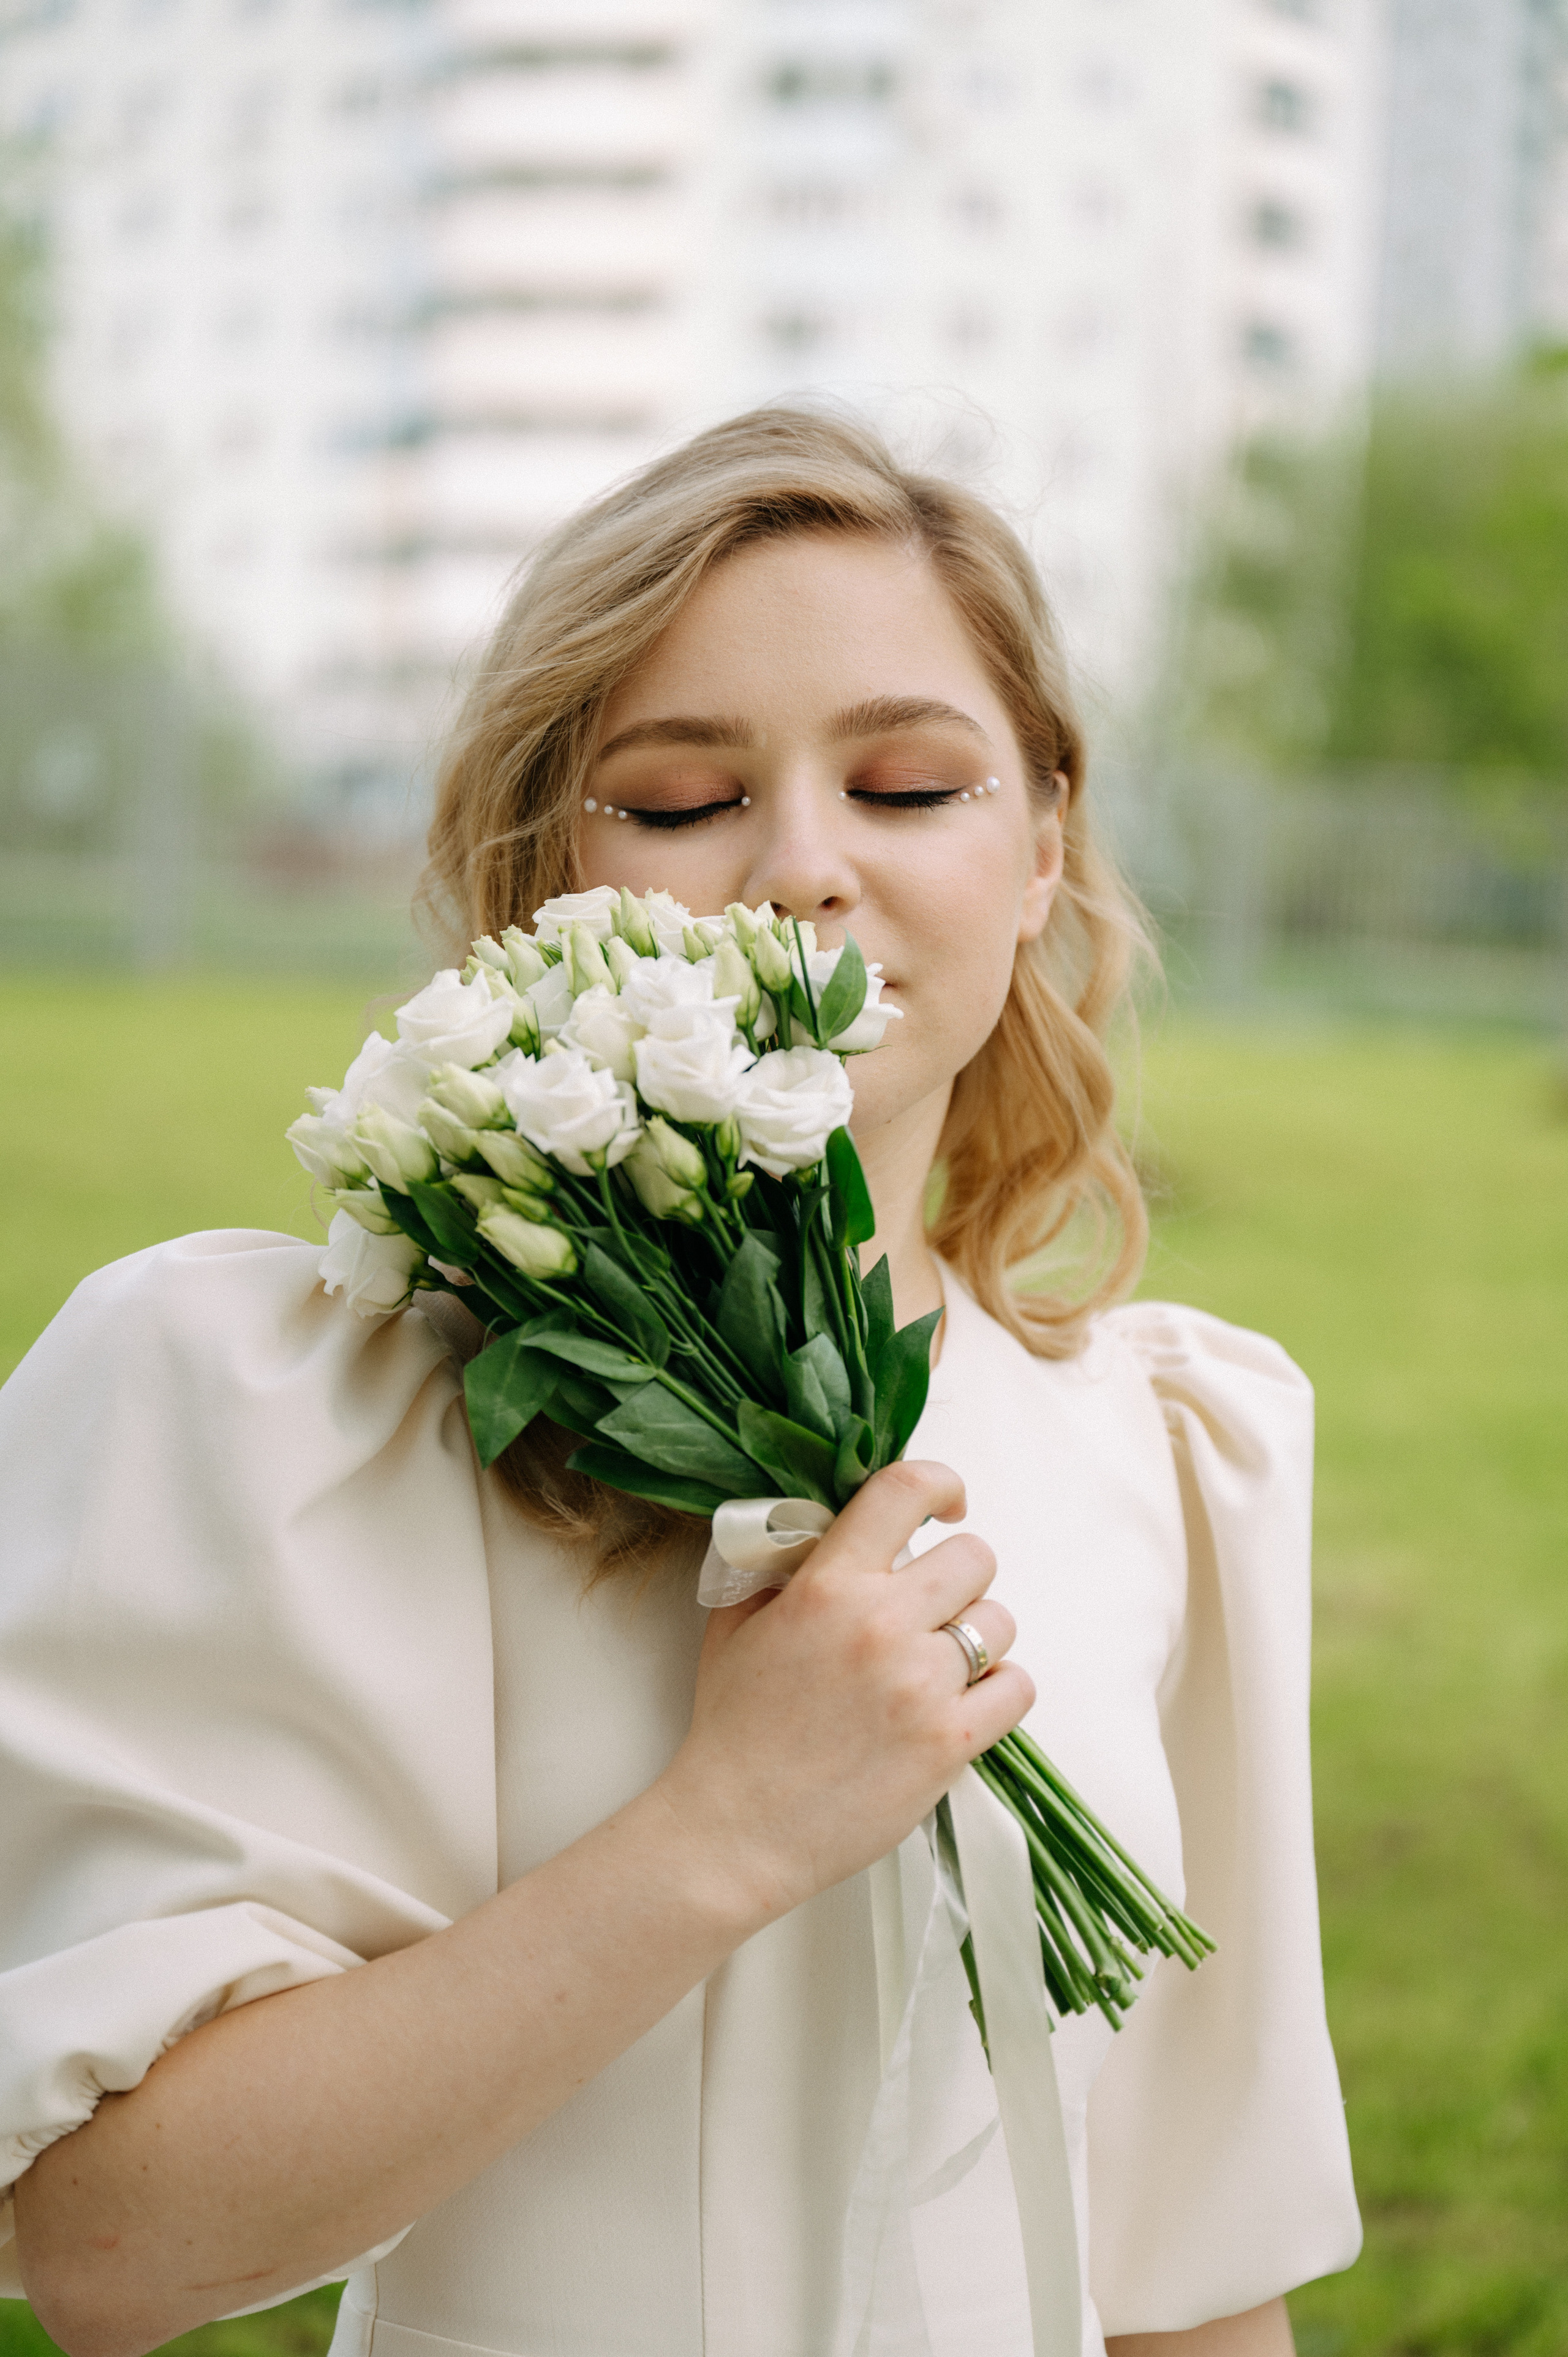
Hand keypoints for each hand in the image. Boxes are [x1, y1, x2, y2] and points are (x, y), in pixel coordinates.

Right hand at [655, 1459, 1033, 1923]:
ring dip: (976, 1639)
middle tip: (931, 1611)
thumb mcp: (738, 1624)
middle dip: (957, 1579)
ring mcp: (921, 1685)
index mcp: (828, 1585)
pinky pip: (1017, 1687)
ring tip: (937, 1669)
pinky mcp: (949, 1743)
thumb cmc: (733, 1729)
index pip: (904, 1490)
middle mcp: (881, 1623)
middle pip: (974, 1557)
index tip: (948, 1504)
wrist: (734, 1830)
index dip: (940, 1484)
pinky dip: (999, 1691)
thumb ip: (786, 1568)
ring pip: (999, 1622)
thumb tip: (828, 1530)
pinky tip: (965, 1703)